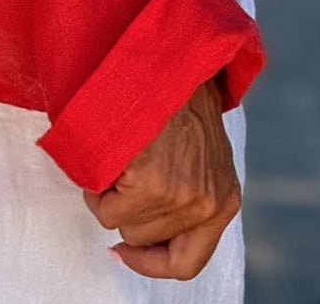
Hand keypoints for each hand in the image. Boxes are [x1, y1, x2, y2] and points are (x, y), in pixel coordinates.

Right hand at [83, 79, 239, 281]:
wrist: (168, 57)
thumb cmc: (178, 96)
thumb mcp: (202, 153)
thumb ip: (189, 193)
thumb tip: (143, 234)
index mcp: (224, 200)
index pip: (188, 263)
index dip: (151, 263)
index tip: (123, 249)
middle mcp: (208, 204)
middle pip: (145, 239)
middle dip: (125, 209)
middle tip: (121, 171)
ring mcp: (182, 195)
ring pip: (122, 224)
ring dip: (109, 194)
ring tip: (118, 155)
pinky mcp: (153, 182)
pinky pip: (105, 208)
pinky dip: (96, 186)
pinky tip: (108, 154)